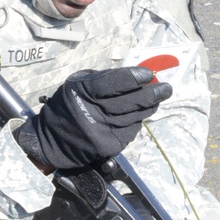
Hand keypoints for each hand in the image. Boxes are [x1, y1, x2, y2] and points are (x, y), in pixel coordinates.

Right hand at [17, 67, 170, 172]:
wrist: (52, 139)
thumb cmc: (68, 105)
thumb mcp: (78, 84)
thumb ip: (104, 78)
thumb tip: (136, 75)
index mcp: (83, 91)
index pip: (116, 82)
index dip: (135, 77)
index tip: (149, 74)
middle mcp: (93, 111)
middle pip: (132, 101)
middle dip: (154, 93)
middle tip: (167, 88)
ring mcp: (102, 130)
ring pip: (136, 117)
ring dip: (150, 107)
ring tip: (157, 99)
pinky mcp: (108, 145)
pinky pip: (130, 130)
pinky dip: (136, 121)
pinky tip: (136, 115)